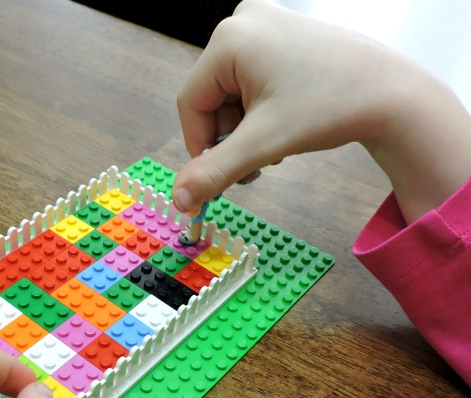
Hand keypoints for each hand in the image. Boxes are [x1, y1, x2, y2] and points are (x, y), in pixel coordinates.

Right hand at [173, 0, 470, 222]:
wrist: (394, 95)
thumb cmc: (331, 108)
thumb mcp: (264, 144)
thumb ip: (215, 173)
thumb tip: (178, 202)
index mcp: (230, 38)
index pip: (190, 103)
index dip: (200, 146)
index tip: (220, 176)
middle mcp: (242, 21)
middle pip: (211, 97)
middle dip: (230, 136)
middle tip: (259, 161)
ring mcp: (264, 24)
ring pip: (231, 92)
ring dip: (246, 127)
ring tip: (278, 142)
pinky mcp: (281, 34)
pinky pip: (251, 79)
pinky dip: (261, 108)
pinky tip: (286, 120)